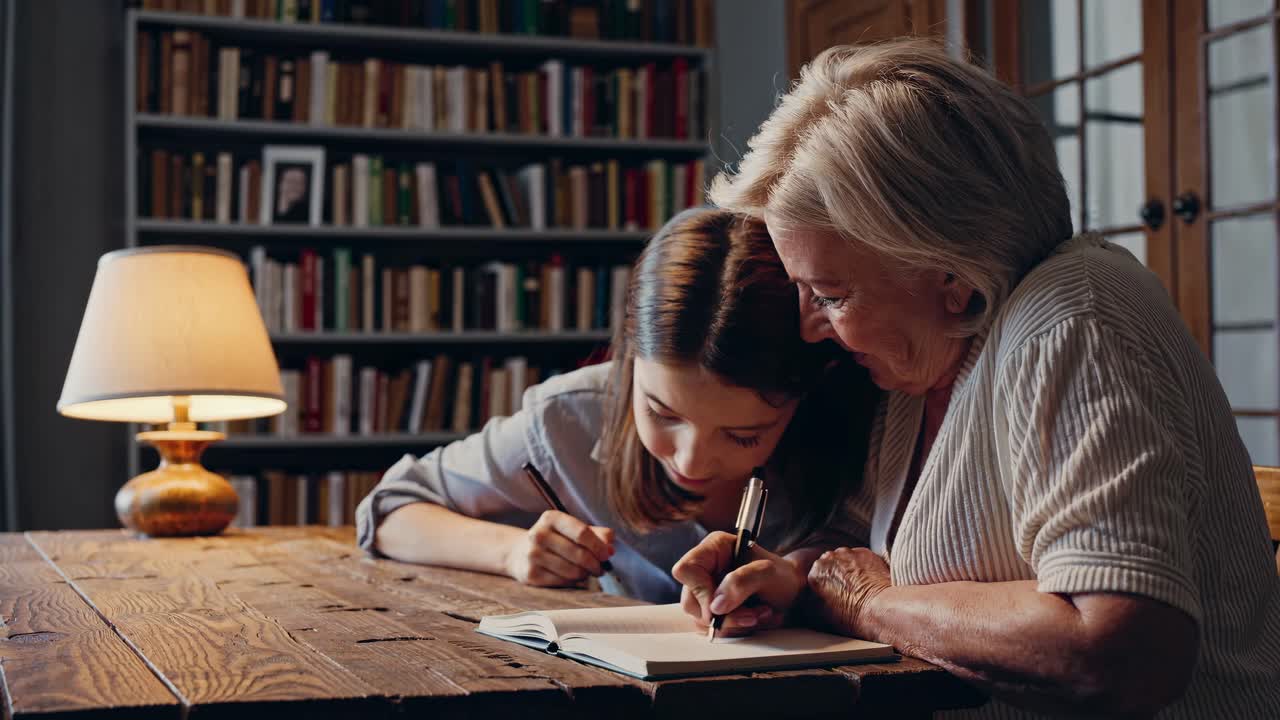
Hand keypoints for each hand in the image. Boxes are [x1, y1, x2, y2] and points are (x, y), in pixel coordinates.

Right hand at [504, 510, 614, 586]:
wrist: (520, 553)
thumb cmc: (556, 540)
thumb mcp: (573, 530)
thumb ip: (596, 534)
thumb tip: (610, 546)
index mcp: (551, 518)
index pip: (582, 532)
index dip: (599, 546)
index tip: (607, 555)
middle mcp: (538, 534)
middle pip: (579, 554)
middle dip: (595, 564)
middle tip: (600, 568)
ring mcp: (532, 555)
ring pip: (573, 571)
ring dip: (585, 574)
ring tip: (587, 572)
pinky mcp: (530, 574)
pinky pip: (563, 582)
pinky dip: (573, 582)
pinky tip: (573, 577)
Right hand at [672, 531, 805, 636]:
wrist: (793, 593)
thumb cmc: (782, 576)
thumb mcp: (768, 573)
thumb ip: (741, 582)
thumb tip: (715, 606)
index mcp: (713, 548)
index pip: (686, 569)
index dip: (700, 590)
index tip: (722, 606)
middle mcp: (705, 568)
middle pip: (691, 601)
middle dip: (724, 615)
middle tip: (752, 615)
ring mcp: (707, 590)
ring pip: (700, 619)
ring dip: (733, 624)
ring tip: (759, 614)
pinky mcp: (713, 609)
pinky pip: (712, 628)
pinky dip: (734, 629)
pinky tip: (752, 620)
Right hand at [805, 547, 890, 637]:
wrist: (880, 609)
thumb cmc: (851, 616)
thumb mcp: (820, 615)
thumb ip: (808, 602)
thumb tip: (805, 601)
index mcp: (815, 573)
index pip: (816, 575)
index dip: (825, 585)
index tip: (832, 593)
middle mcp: (829, 558)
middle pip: (830, 563)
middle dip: (836, 574)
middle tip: (846, 590)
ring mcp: (849, 553)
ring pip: (846, 559)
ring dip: (850, 568)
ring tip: (860, 586)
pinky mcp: (866, 553)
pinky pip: (862, 557)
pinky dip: (865, 566)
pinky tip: (870, 581)